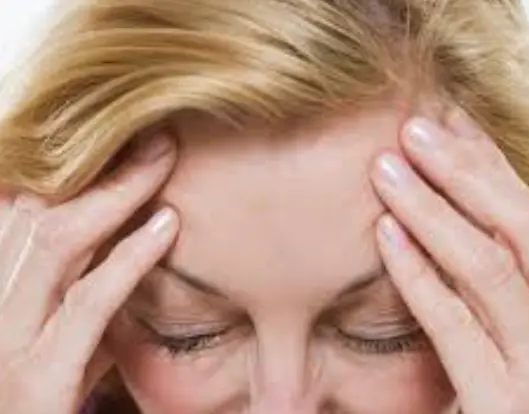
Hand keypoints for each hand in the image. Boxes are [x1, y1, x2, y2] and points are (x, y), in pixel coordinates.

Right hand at [0, 132, 178, 413]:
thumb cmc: (49, 401)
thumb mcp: (63, 343)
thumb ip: (78, 303)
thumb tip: (122, 252)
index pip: (26, 211)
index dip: (74, 171)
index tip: (124, 143)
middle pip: (41, 212)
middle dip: (100, 169)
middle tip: (154, 138)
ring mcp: (5, 343)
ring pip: (56, 241)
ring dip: (117, 194)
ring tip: (163, 162)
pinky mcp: (35, 383)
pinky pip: (86, 304)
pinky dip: (129, 259)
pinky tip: (167, 226)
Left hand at [371, 110, 528, 412]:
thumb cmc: (502, 396)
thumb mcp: (505, 330)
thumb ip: (485, 279)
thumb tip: (443, 211)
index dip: (490, 163)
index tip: (447, 121)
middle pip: (521, 225)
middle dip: (465, 169)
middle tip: (411, 128)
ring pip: (491, 265)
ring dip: (434, 208)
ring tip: (386, 169)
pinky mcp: (508, 406)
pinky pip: (455, 324)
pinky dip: (417, 273)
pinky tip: (384, 233)